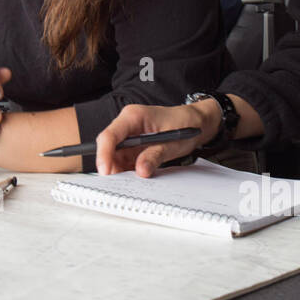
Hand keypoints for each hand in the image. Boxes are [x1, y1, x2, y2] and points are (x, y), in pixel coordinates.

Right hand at [95, 100, 220, 177]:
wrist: (195, 123)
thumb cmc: (185, 125)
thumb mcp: (172, 142)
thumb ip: (155, 156)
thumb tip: (140, 170)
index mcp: (133, 116)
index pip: (110, 135)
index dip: (104, 154)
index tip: (106, 171)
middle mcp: (127, 125)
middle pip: (109, 147)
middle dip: (111, 165)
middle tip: (118, 184)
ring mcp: (129, 136)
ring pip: (115, 156)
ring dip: (120, 170)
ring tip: (131, 182)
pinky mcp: (133, 146)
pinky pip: (124, 160)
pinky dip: (128, 170)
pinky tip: (136, 178)